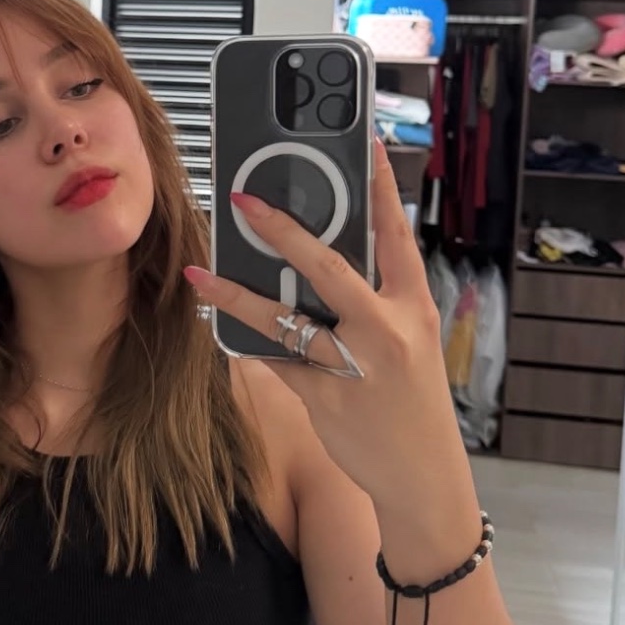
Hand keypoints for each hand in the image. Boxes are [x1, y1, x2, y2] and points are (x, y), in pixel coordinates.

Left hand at [185, 137, 468, 508]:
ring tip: (200, 274)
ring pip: (284, 318)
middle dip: (282, 231)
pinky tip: (218, 328)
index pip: (395, 236)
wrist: (423, 478)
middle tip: (243, 200)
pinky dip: (246, 343)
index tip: (365, 146)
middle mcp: (385, 329)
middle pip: (328, 268)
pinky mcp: (323, 397)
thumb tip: (316, 265)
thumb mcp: (407, 343)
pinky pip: (274, 361)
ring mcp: (353, 365)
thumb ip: (371, 304)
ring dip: (236, 294)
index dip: (382, 189)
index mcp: (412, 307)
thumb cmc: (411, 403)